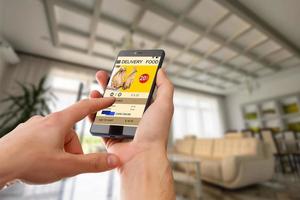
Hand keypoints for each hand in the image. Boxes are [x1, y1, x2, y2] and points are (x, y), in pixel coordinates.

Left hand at [0, 97, 119, 186]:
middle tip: (67, 165)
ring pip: (56, 138)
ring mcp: (33, 127)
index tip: (108, 99)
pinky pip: (43, 140)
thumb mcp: (67, 166)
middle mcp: (45, 121)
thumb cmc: (28, 162)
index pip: (84, 108)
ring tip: (50, 166)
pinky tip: (39, 161)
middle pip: (70, 132)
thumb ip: (92, 163)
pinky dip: (46, 150)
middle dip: (73, 150)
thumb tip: (112, 160)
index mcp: (59, 123)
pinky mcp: (24, 135)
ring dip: (60, 151)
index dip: (99, 104)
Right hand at [89, 69, 174, 199]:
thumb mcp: (164, 105)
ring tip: (95, 87)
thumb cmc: (155, 133)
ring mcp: (120, 125)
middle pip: (119, 95)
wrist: (142, 157)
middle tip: (103, 74)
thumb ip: (165, 86)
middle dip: (110, 84)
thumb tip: (160, 70)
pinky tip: (90, 102)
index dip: (128, 78)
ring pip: (106, 107)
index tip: (121, 68)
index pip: (135, 89)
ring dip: (99, 95)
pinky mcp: (109, 135)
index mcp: (146, 109)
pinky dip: (92, 112)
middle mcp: (133, 116)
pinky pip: (98, 121)